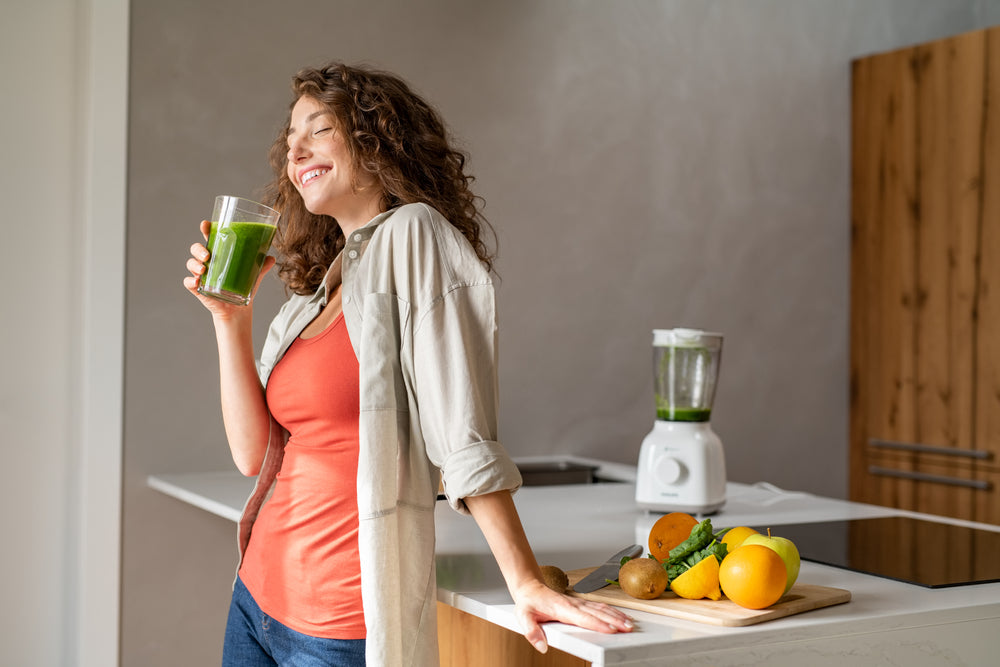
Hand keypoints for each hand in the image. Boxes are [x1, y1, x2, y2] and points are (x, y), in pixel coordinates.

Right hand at [182, 220, 274, 320]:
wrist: (238, 308)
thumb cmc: (243, 285)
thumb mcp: (254, 274)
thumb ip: (262, 266)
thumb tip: (272, 258)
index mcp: (219, 253)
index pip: (210, 237)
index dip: (205, 229)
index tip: (205, 224)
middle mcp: (207, 262)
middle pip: (196, 249)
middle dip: (199, 249)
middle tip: (208, 255)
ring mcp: (201, 274)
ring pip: (191, 264)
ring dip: (194, 264)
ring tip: (204, 269)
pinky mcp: (198, 288)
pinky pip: (188, 283)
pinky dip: (190, 282)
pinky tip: (197, 282)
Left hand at [511, 578, 633, 653]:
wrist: (530, 587)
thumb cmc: (529, 601)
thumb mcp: (523, 616)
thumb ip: (532, 632)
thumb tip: (541, 646)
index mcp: (562, 608)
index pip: (583, 617)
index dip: (598, 624)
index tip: (611, 629)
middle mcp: (573, 604)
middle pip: (597, 613)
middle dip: (614, 620)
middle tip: (628, 628)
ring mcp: (578, 603)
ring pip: (601, 608)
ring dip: (616, 616)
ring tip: (629, 624)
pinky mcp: (580, 603)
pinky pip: (598, 606)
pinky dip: (611, 611)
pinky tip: (619, 616)